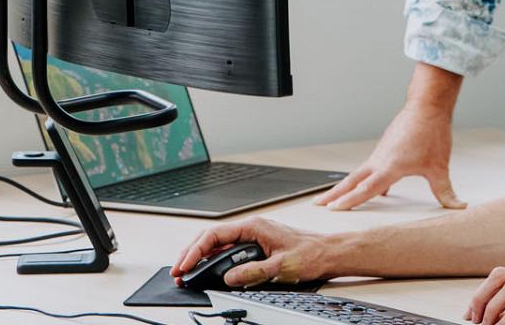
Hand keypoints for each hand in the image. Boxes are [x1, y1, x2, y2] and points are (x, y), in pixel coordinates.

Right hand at [171, 215, 335, 287]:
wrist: (327, 253)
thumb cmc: (310, 253)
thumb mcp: (280, 266)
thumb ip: (253, 272)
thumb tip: (229, 277)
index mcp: (255, 226)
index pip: (216, 234)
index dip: (196, 250)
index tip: (185, 266)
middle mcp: (252, 229)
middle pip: (212, 237)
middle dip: (192, 253)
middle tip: (177, 272)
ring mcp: (252, 238)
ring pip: (218, 245)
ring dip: (201, 258)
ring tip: (186, 273)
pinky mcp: (255, 248)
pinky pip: (228, 253)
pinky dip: (213, 261)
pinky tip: (205, 271)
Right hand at [314, 103, 465, 210]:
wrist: (428, 104)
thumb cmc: (432, 131)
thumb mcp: (439, 166)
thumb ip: (446, 191)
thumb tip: (458, 206)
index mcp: (390, 167)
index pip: (365, 189)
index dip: (349, 201)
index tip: (332, 210)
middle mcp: (380, 159)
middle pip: (352, 180)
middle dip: (334, 194)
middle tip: (317, 204)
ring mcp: (382, 152)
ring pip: (360, 172)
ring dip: (347, 185)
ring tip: (335, 198)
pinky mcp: (387, 146)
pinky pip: (371, 166)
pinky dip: (365, 177)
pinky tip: (379, 187)